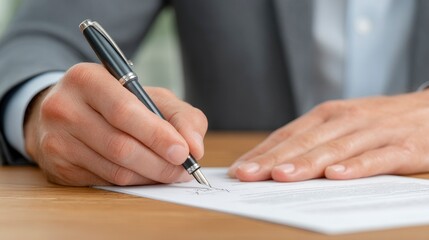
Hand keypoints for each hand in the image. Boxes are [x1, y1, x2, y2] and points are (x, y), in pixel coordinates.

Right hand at [24, 63, 207, 185]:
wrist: (68, 111)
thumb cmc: (117, 102)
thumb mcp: (150, 96)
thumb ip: (180, 115)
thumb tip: (195, 148)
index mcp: (87, 79)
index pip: (124, 111)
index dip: (157, 135)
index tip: (184, 152)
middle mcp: (64, 108)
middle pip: (120, 146)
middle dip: (160, 162)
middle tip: (184, 169)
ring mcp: (57, 140)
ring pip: (115, 170)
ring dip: (151, 175)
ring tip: (171, 172)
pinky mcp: (59, 167)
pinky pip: (106, 182)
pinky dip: (134, 182)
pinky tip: (146, 174)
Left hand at [228, 92, 428, 181]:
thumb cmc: (378, 122)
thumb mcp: (342, 124)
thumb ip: (314, 141)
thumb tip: (278, 164)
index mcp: (327, 115)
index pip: (288, 135)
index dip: (262, 152)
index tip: (239, 169)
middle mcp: (345, 120)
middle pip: (304, 142)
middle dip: (273, 160)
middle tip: (248, 175)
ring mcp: (373, 132)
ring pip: (334, 149)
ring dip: (305, 163)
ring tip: (280, 176)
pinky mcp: (402, 146)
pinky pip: (376, 158)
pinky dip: (355, 167)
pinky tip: (336, 176)